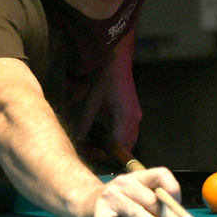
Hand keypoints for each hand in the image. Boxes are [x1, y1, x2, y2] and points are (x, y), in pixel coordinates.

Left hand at [76, 32, 141, 150]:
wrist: (118, 63)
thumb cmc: (106, 79)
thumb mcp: (92, 101)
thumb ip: (85, 121)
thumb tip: (79, 138)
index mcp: (125, 116)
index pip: (117, 144)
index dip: (104, 153)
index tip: (89, 153)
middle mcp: (134, 119)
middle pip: (126, 146)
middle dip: (109, 153)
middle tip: (90, 151)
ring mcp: (137, 117)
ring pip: (130, 141)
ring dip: (115, 148)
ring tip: (96, 146)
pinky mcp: (135, 114)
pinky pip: (130, 134)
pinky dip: (120, 140)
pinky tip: (105, 139)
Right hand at [82, 168, 186, 216]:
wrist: (87, 201)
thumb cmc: (121, 202)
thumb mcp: (140, 197)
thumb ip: (158, 206)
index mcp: (139, 177)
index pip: (161, 174)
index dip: (174, 190)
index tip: (179, 207)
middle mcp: (126, 182)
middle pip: (151, 198)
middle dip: (167, 214)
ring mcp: (111, 194)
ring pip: (135, 210)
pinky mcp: (98, 209)